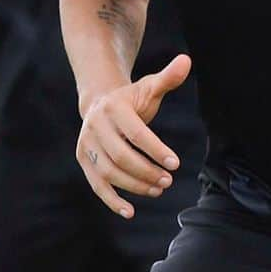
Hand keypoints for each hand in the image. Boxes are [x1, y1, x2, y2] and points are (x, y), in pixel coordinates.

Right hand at [77, 54, 190, 218]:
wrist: (101, 102)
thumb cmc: (132, 98)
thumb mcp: (149, 86)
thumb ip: (168, 77)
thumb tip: (187, 60)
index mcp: (113, 107)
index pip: (137, 133)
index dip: (156, 149)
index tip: (176, 163)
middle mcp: (95, 126)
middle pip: (121, 156)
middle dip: (146, 171)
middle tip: (168, 180)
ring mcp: (86, 145)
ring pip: (109, 172)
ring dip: (134, 185)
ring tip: (158, 189)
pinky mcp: (83, 160)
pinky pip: (96, 185)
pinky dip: (112, 200)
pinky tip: (130, 211)